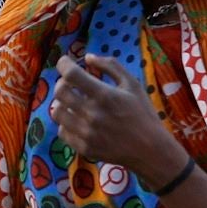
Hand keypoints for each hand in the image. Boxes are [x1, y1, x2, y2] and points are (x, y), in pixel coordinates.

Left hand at [51, 55, 184, 181]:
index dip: (63, 64)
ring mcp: (86, 133)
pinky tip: (76, 120)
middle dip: (62, 82)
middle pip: (60, 92)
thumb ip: (111, 66)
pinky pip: (62, 131)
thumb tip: (88, 57)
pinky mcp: (84, 148)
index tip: (65, 62)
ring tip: (72, 102)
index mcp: (104, 95)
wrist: (150, 150)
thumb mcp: (133, 84)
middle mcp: (91, 114)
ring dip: (61, 103)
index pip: (71, 74)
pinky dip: (66, 122)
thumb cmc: (144, 114)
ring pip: (56, 112)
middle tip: (70, 82)